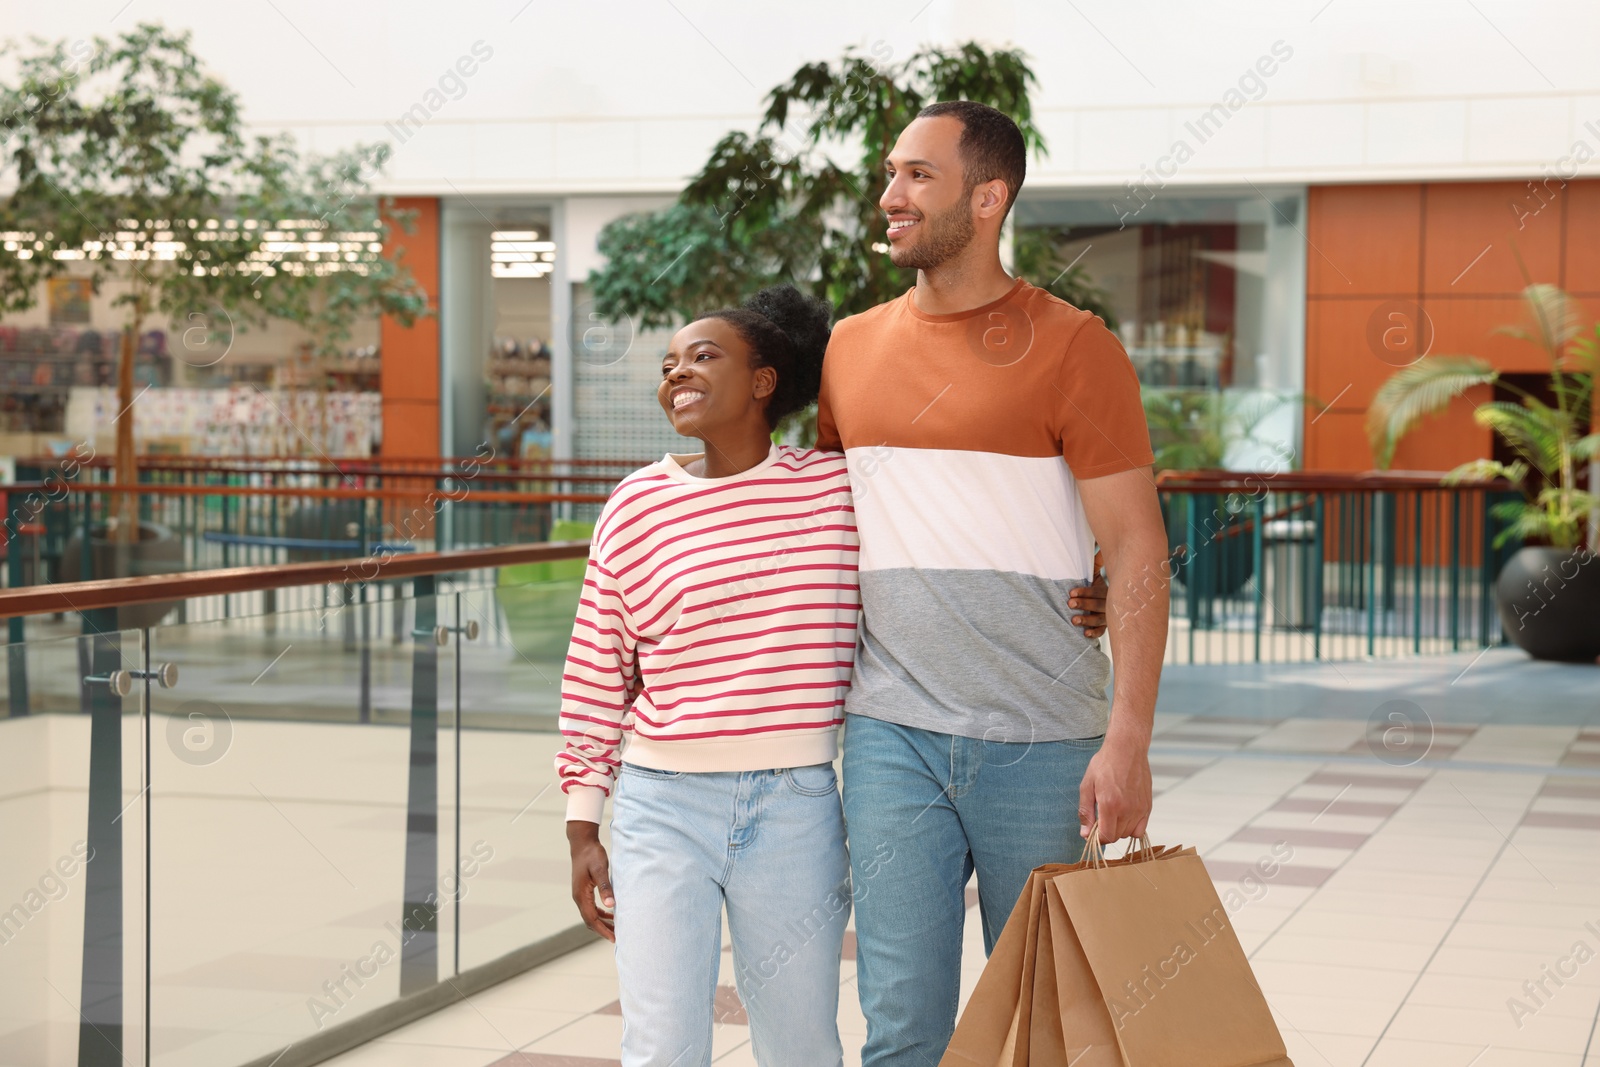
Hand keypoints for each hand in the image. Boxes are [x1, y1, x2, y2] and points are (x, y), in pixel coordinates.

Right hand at [567, 821, 615, 941]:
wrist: (582, 843)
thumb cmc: (592, 855)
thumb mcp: (600, 870)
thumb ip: (605, 887)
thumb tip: (611, 906)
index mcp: (581, 895)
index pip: (591, 919)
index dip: (602, 930)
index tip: (614, 938)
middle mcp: (578, 897)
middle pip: (590, 920)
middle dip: (603, 930)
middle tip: (617, 938)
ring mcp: (580, 894)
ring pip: (590, 915)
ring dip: (602, 923)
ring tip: (616, 929)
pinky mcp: (584, 890)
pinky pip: (591, 907)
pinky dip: (601, 914)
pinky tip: (611, 914)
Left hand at [1068, 550, 1108, 639]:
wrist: (1109, 600)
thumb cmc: (1096, 584)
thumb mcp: (1096, 572)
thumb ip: (1097, 561)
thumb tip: (1098, 542)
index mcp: (1108, 589)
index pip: (1098, 591)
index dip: (1086, 592)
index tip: (1071, 592)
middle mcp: (1110, 603)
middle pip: (1099, 605)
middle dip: (1084, 604)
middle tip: (1069, 603)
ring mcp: (1108, 616)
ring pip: (1100, 619)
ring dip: (1087, 619)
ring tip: (1073, 620)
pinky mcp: (1103, 626)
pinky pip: (1101, 632)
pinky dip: (1094, 633)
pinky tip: (1085, 633)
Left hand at [1078, 734, 1151, 843]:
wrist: (1127, 749)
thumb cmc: (1105, 764)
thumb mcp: (1087, 785)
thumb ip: (1085, 811)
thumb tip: (1084, 834)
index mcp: (1110, 804)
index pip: (1106, 837)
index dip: (1097, 838)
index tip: (1093, 830)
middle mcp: (1127, 809)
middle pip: (1116, 837)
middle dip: (1106, 832)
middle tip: (1101, 818)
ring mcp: (1139, 808)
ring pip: (1128, 834)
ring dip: (1119, 829)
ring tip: (1113, 813)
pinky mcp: (1148, 806)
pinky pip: (1141, 829)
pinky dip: (1132, 828)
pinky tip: (1125, 816)